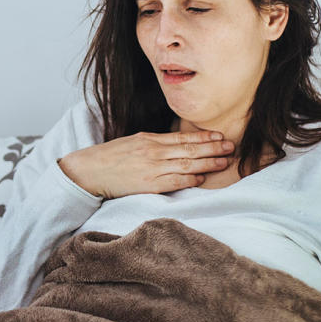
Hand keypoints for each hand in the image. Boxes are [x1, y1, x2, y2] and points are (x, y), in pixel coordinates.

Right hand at [57, 131, 233, 197]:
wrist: (88, 171)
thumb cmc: (110, 157)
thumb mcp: (133, 143)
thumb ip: (154, 144)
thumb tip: (176, 146)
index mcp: (150, 140)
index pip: (183, 138)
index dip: (204, 138)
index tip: (220, 136)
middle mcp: (153, 152)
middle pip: (189, 150)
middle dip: (213, 149)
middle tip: (232, 147)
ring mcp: (151, 168)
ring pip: (186, 165)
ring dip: (208, 164)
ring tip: (224, 162)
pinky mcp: (147, 185)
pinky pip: (173, 182)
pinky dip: (189, 180)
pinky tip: (201, 179)